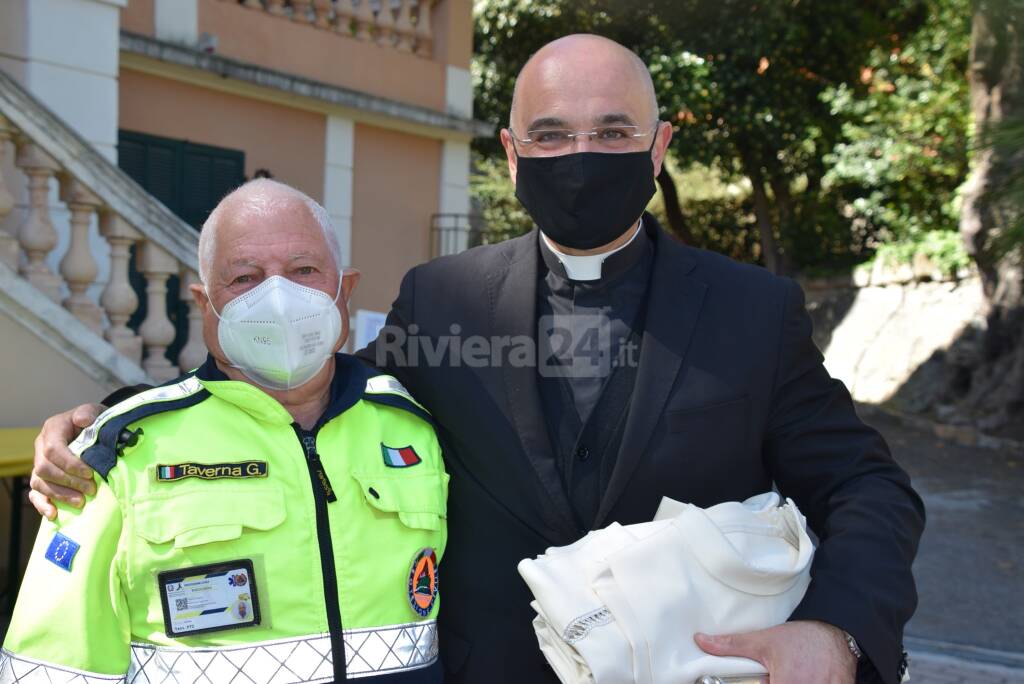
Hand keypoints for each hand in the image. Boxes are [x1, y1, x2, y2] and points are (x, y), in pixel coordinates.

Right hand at [28, 403, 101, 518]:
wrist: (94, 429)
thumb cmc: (95, 421)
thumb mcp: (96, 412)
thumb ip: (90, 413)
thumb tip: (82, 420)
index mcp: (53, 429)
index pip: (53, 449)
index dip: (70, 464)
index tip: (90, 474)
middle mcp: (41, 446)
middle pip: (45, 469)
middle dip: (68, 482)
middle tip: (91, 489)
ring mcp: (39, 463)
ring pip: (39, 483)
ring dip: (60, 494)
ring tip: (81, 502)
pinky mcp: (42, 478)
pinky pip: (35, 493)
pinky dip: (42, 504)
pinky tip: (54, 514)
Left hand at [695, 620, 855, 683]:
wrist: (836, 632)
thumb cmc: (801, 637)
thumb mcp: (764, 640)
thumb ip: (732, 645)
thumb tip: (701, 641)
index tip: (765, 679)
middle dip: (777, 683)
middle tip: (777, 675)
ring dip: (792, 683)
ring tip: (792, 674)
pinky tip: (805, 677)